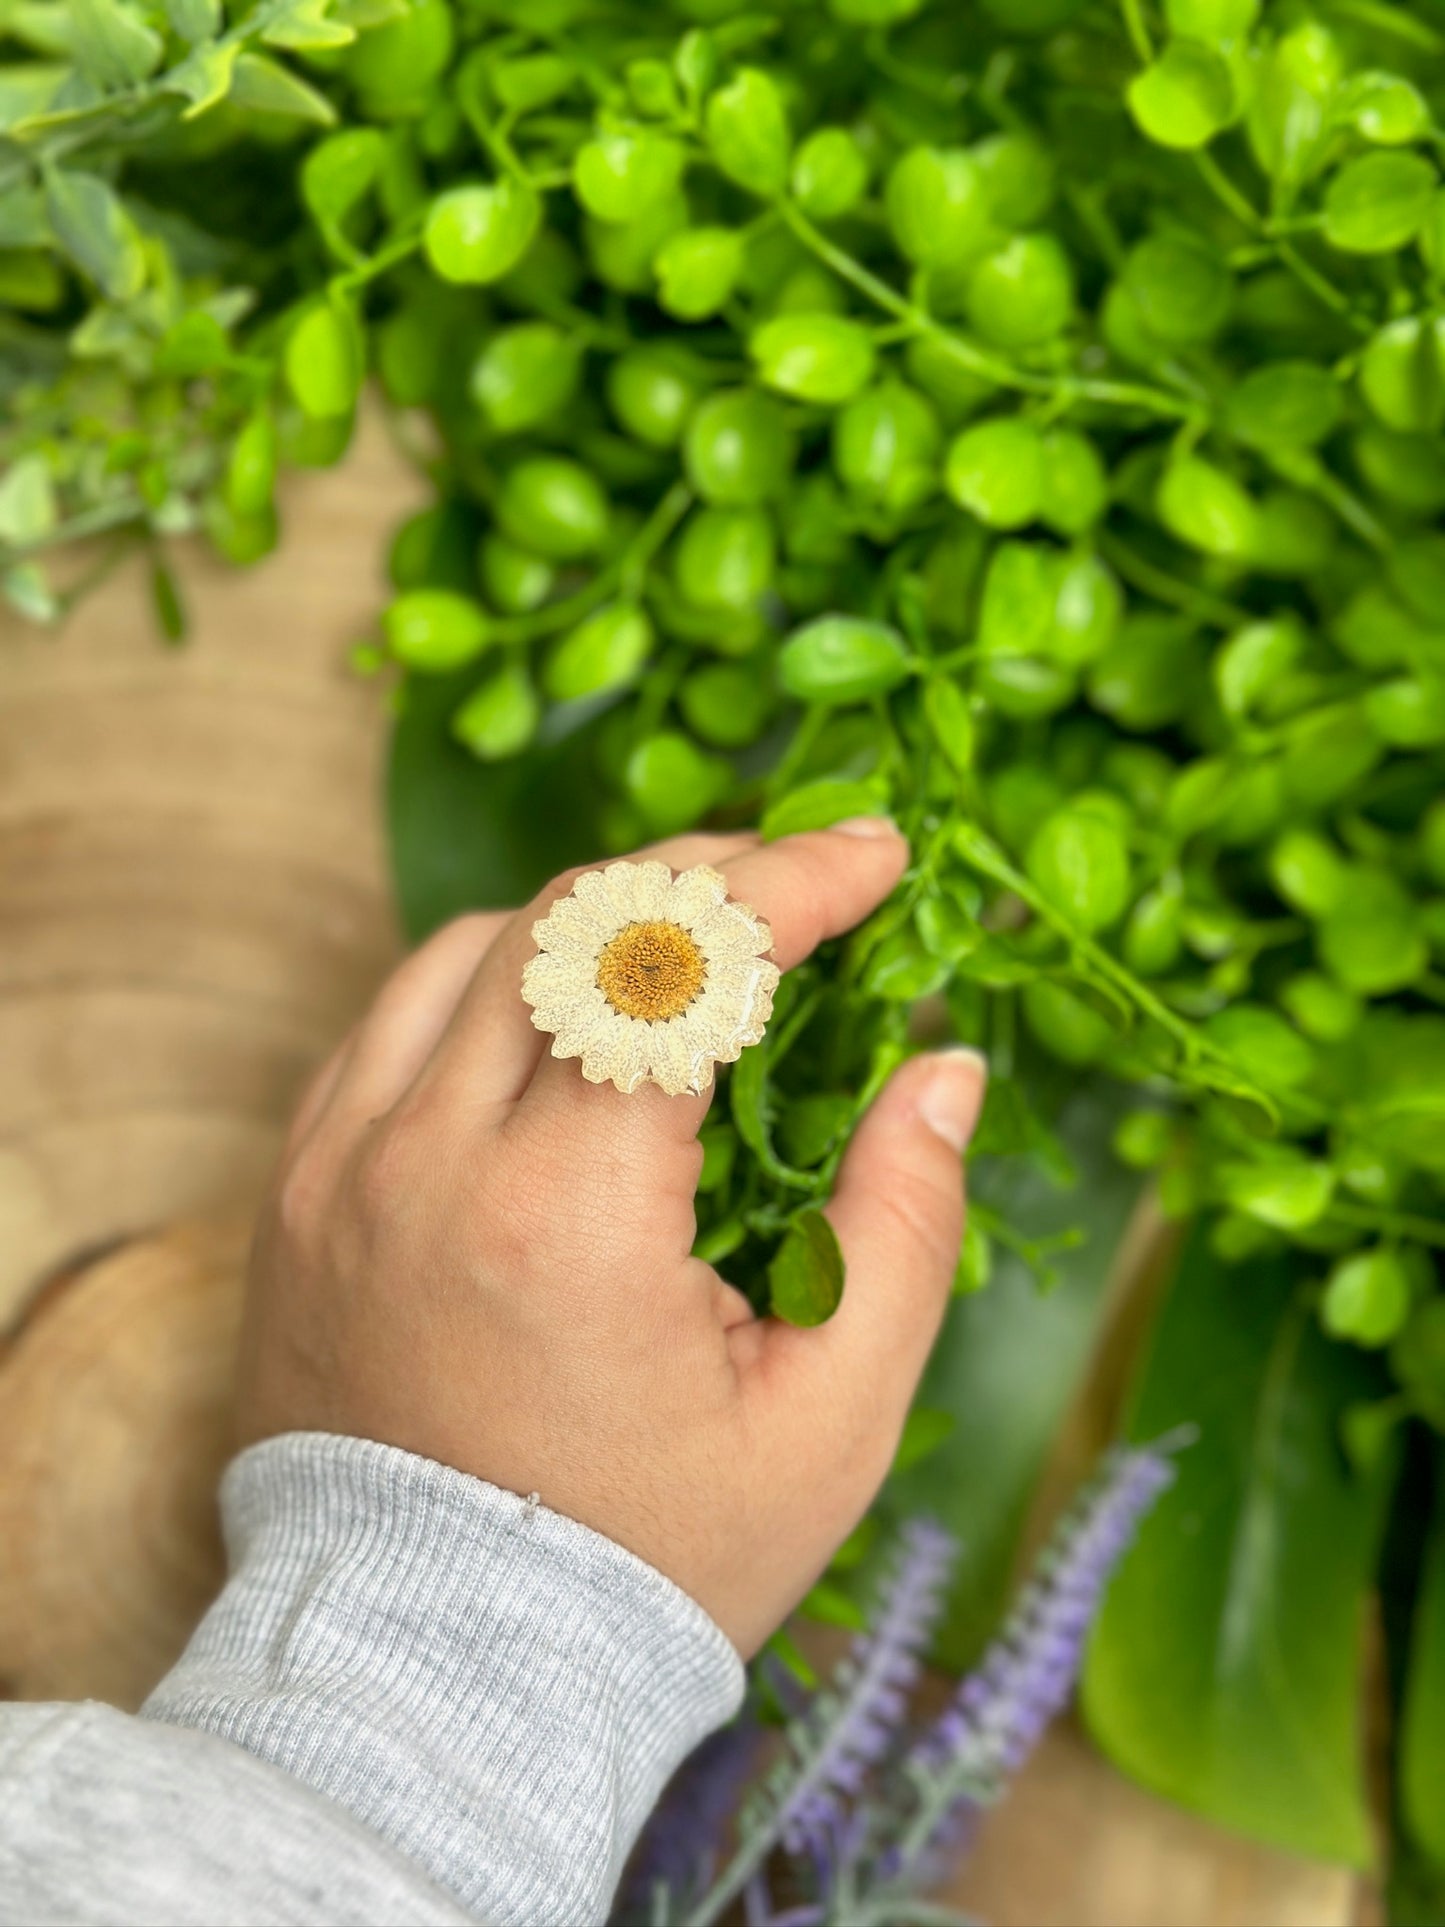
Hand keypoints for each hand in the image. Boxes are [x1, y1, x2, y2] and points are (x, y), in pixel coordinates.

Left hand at [237, 820, 986, 1656]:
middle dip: (710, 872)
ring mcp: (340, 1166)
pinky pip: (398, 1016)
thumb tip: (943, 1065)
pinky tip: (570, 1010)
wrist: (434, 1674)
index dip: (796, 882)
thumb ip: (903, 1226)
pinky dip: (499, 976)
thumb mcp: (827, 1421)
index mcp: (564, 1213)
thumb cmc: (649, 1563)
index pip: (679, 962)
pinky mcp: (299, 1187)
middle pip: (574, 919)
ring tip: (699, 945)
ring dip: (600, 915)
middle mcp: (426, 1159)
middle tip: (807, 882)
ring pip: (476, 944)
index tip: (880, 855)